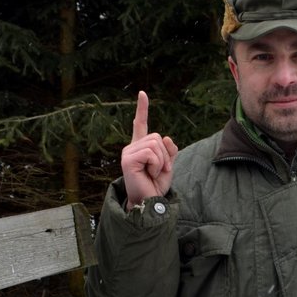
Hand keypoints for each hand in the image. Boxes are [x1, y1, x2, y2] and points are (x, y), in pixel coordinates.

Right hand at [121, 91, 178, 209]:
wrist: (150, 202)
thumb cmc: (156, 185)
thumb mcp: (167, 165)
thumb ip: (169, 150)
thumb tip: (165, 137)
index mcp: (141, 147)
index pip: (141, 124)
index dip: (142, 109)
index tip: (142, 93)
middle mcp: (132, 147)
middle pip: (157, 137)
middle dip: (165, 155)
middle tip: (159, 171)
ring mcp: (128, 153)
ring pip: (155, 144)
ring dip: (161, 161)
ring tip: (154, 173)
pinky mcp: (128, 159)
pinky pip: (151, 153)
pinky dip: (156, 164)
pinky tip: (150, 174)